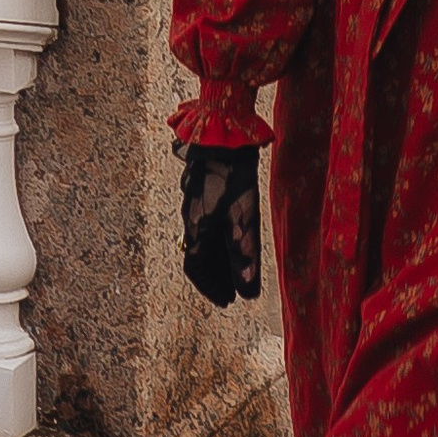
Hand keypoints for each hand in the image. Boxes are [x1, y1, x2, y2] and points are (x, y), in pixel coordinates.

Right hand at [180, 143, 260, 305]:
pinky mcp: (203, 185)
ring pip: (202, 235)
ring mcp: (194, 200)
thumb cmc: (232, 180)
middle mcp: (190, 217)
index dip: (211, 287)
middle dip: (215, 275)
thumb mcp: (242, 220)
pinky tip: (231, 228)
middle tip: (232, 288)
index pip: (196, 268)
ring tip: (233, 264)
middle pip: (199, 254)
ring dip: (216, 255)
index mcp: (196, 229)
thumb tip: (247, 293)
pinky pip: (206, 219)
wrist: (222, 136)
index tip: (226, 300)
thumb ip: (243, 256)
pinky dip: (217, 234)